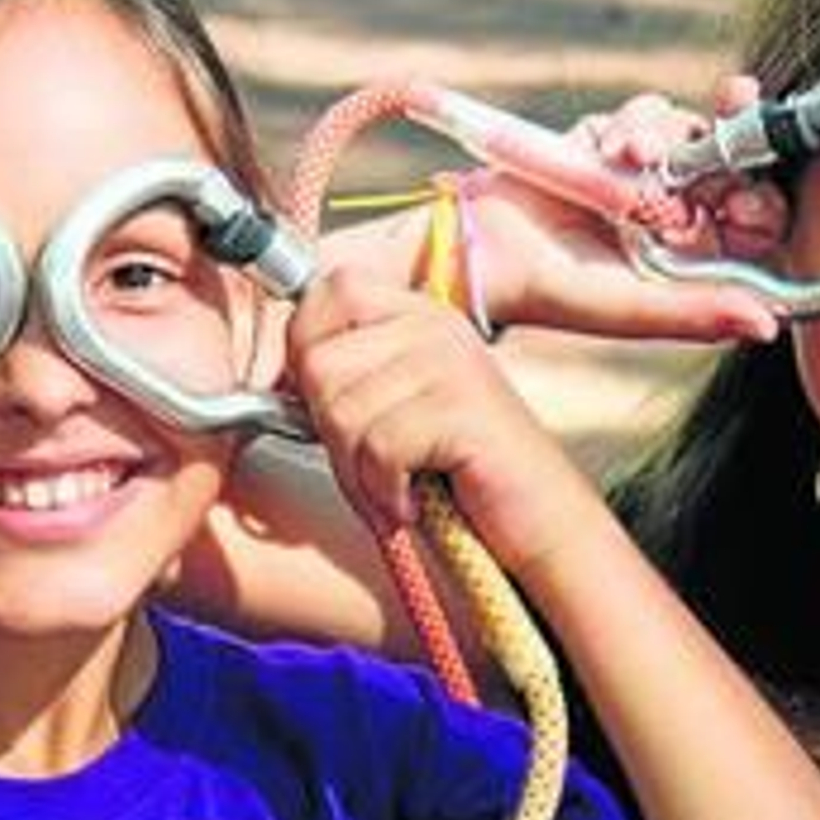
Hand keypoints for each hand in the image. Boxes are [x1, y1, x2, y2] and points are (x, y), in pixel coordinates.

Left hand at [285, 268, 609, 578]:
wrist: (543, 529)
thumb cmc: (460, 483)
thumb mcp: (398, 415)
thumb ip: (347, 382)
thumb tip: (276, 376)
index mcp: (420, 316)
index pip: (330, 290)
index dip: (307, 349)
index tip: (324, 407)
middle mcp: (437, 327)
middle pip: (321, 361)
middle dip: (330, 433)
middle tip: (369, 470)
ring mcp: (453, 363)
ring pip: (343, 410)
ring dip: (358, 474)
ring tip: (396, 490)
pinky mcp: (464, 408)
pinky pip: (379, 448)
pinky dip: (385, 493)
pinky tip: (413, 503)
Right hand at [458, 76, 785, 342]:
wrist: (482, 246)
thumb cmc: (555, 292)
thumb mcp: (632, 307)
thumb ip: (697, 312)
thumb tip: (769, 325)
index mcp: (695, 259)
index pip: (756, 220)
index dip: (762, 199)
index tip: (745, 195)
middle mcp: (679, 216)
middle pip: (734, 164)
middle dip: (732, 138)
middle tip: (734, 112)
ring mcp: (647, 176)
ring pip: (692, 131)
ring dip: (668, 133)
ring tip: (630, 153)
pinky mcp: (612, 143)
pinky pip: (648, 115)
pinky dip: (633, 122)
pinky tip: (609, 145)